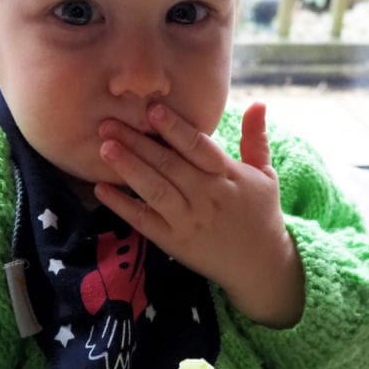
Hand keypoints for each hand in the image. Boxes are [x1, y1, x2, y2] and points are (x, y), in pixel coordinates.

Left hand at [94, 102, 303, 326]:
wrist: (260, 266)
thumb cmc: (261, 214)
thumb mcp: (265, 174)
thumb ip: (255, 138)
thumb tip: (257, 102)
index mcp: (228, 176)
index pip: (198, 147)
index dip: (174, 128)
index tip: (152, 109)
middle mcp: (207, 196)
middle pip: (169, 164)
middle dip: (137, 142)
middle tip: (109, 123)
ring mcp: (188, 220)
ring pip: (155, 190)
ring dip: (128, 168)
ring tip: (105, 148)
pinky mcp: (174, 241)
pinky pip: (144, 221)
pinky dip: (122, 205)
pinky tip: (102, 189)